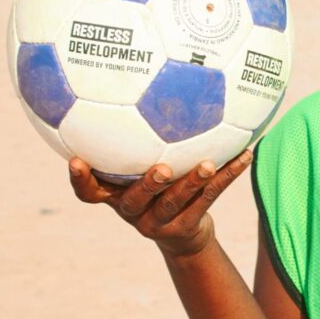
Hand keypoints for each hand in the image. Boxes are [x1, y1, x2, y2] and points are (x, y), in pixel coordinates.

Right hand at [68, 150, 252, 257]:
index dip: (80, 180)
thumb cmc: (157, 189)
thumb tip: (141, 82)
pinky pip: (209, 198)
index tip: (75, 160)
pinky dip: (228, 175)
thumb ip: (133, 141)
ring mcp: (160, 223)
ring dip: (193, 182)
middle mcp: (133, 210)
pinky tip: (245, 155)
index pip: (90, 192)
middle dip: (148, 184)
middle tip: (162, 169)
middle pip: (135, 200)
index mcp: (117, 195)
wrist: (183, 236)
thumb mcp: (138, 169)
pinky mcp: (186, 227)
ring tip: (208, 164)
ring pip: (176, 202)